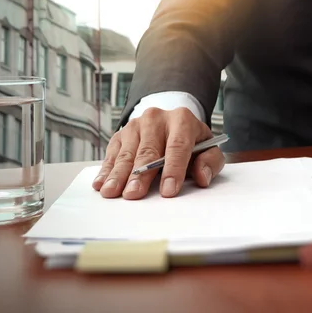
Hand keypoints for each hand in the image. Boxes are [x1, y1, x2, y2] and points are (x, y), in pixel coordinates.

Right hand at [91, 107, 224, 198]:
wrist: (173, 124)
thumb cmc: (192, 142)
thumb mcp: (208, 149)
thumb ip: (210, 162)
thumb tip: (201, 176)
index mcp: (182, 120)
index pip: (178, 145)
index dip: (173, 169)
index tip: (168, 191)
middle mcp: (156, 118)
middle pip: (148, 150)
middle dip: (140, 174)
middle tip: (134, 194)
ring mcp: (136, 125)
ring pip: (127, 153)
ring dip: (118, 174)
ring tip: (112, 192)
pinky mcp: (121, 134)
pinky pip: (112, 154)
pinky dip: (106, 170)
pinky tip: (101, 183)